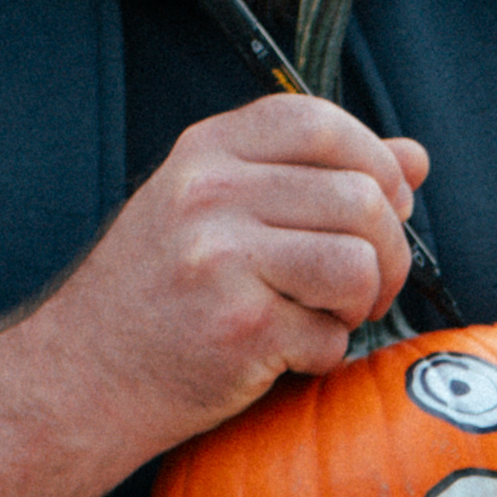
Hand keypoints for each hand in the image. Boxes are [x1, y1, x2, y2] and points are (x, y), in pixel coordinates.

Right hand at [53, 96, 432, 435]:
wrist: (83, 375)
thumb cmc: (159, 292)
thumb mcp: (219, 208)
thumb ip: (312, 175)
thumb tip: (413, 158)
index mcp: (207, 150)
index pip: (319, 121)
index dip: (374, 160)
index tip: (384, 203)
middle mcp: (210, 193)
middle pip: (361, 198)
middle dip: (388, 250)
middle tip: (366, 284)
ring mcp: (221, 260)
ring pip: (359, 264)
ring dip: (362, 302)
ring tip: (326, 315)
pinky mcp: (240, 328)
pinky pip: (332, 336)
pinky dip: (322, 354)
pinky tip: (283, 353)